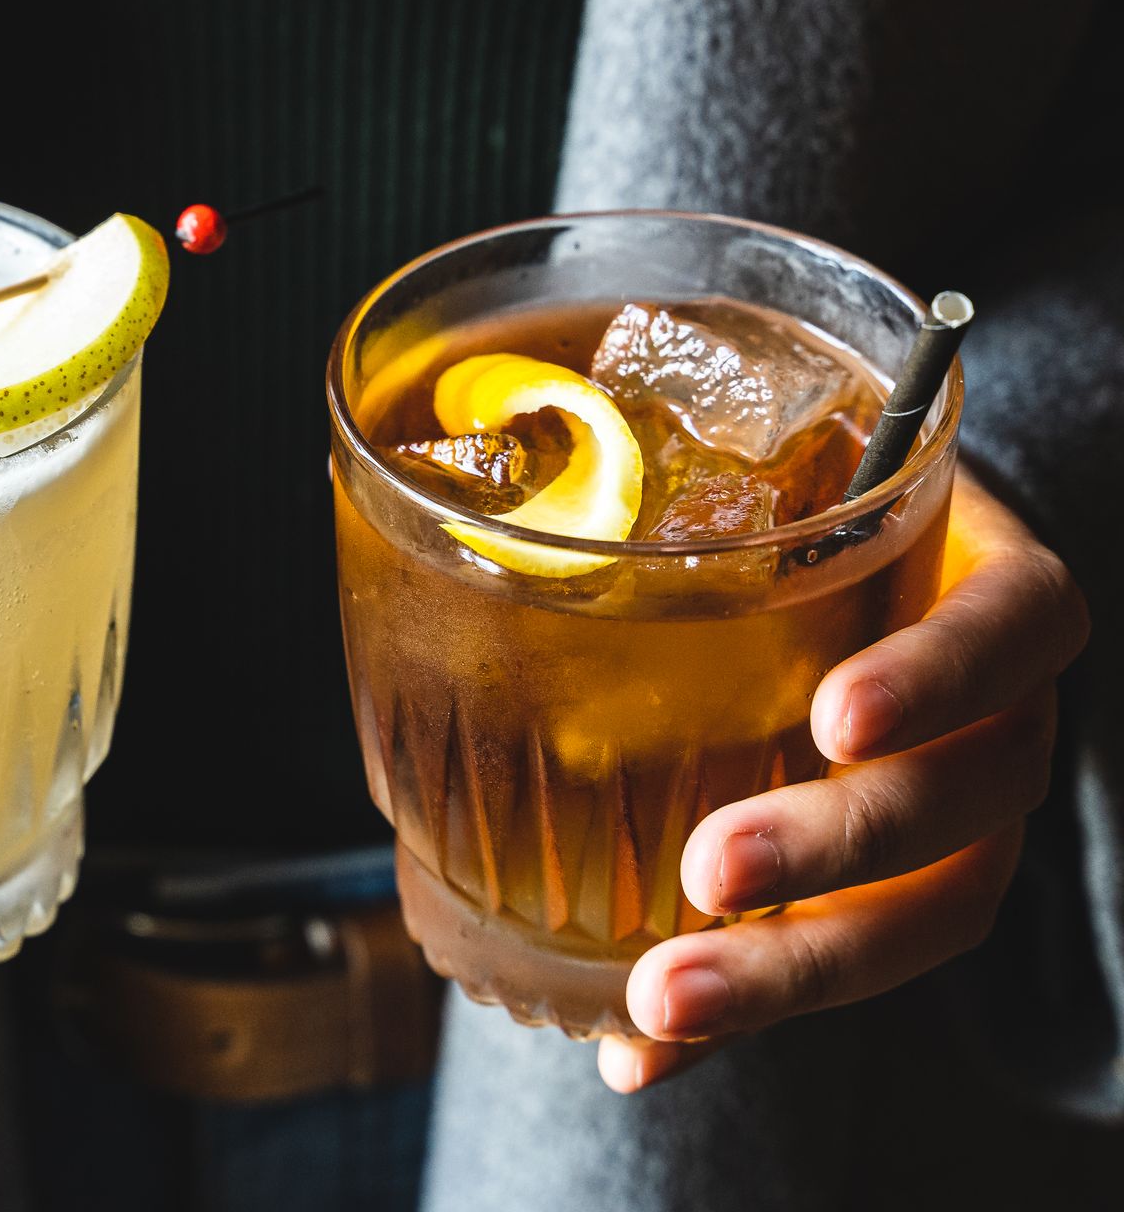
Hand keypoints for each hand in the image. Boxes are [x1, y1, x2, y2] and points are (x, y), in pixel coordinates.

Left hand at [598, 471, 1086, 1091]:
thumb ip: (693, 490)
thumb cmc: (816, 520)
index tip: (836, 717)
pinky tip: (634, 1057)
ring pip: (927, 914)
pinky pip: (833, 969)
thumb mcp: (790, 481)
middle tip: (714, 869)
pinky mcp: (898, 900)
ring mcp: (967, 822)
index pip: (1013, 624)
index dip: (940, 674)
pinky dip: (738, 1028)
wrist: (884, 580)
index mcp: (990, 596)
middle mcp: (1001, 720)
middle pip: (968, 801)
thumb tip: (503, 458)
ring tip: (662, 999)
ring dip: (790, 966)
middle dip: (837, 846)